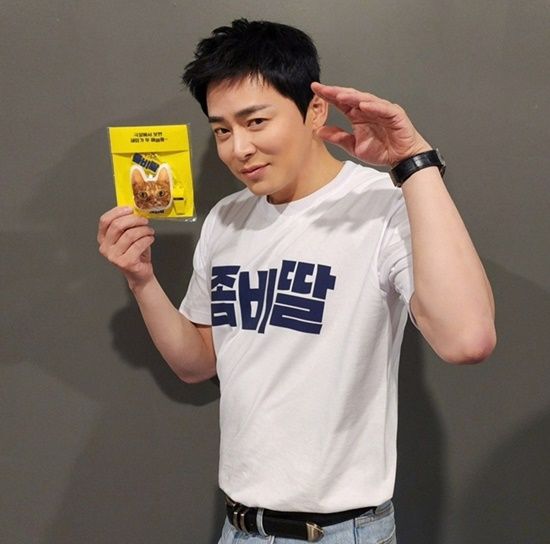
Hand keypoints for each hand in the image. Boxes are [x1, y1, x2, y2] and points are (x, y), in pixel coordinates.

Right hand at [97, 207, 154, 287]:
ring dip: (144, 230)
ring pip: (130, 235)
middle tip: (144, 221)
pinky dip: (147, 239)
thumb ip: (127, 225)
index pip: (105, 220)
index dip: (118, 212)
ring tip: (150, 231)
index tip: (130, 209)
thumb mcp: (128, 237)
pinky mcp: (125, 262)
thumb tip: (135, 210)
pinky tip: (150, 239)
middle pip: (117, 226)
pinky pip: (138, 245)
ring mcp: (114, 256)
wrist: (140, 274)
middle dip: (134, 220)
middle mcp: (105, 248)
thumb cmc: (135, 254)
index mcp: (103, 239)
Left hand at [311, 82, 431, 166]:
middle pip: (351, 97)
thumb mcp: (353, 146)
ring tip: (339, 95)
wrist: (401, 158)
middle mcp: (368, 109)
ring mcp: (382, 110)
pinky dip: (374, 106)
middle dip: (336, 92)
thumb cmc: (381, 150)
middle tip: (322, 88)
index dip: (328, 95)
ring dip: (353, 97)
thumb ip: (337, 137)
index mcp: (358, 115)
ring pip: (366, 100)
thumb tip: (318, 131)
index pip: (340, 102)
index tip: (314, 89)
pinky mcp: (395, 114)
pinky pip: (383, 109)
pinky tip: (363, 105)